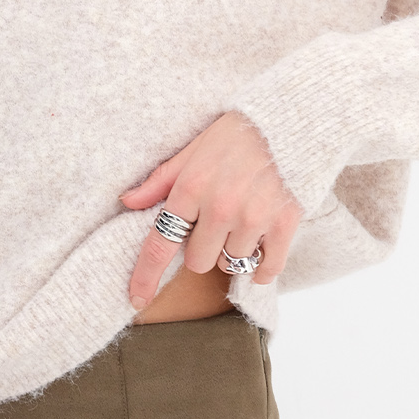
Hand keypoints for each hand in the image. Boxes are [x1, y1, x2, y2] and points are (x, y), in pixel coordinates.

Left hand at [120, 111, 301, 309]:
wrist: (291, 120)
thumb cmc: (237, 134)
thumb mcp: (193, 149)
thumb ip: (160, 181)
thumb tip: (127, 202)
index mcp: (191, 188)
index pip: (159, 244)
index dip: (145, 277)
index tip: (136, 299)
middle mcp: (219, 208)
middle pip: (198, 262)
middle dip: (203, 249)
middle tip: (217, 222)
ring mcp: (253, 218)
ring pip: (231, 264)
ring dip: (233, 250)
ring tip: (245, 218)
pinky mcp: (284, 224)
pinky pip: (266, 269)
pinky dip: (262, 266)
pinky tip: (263, 247)